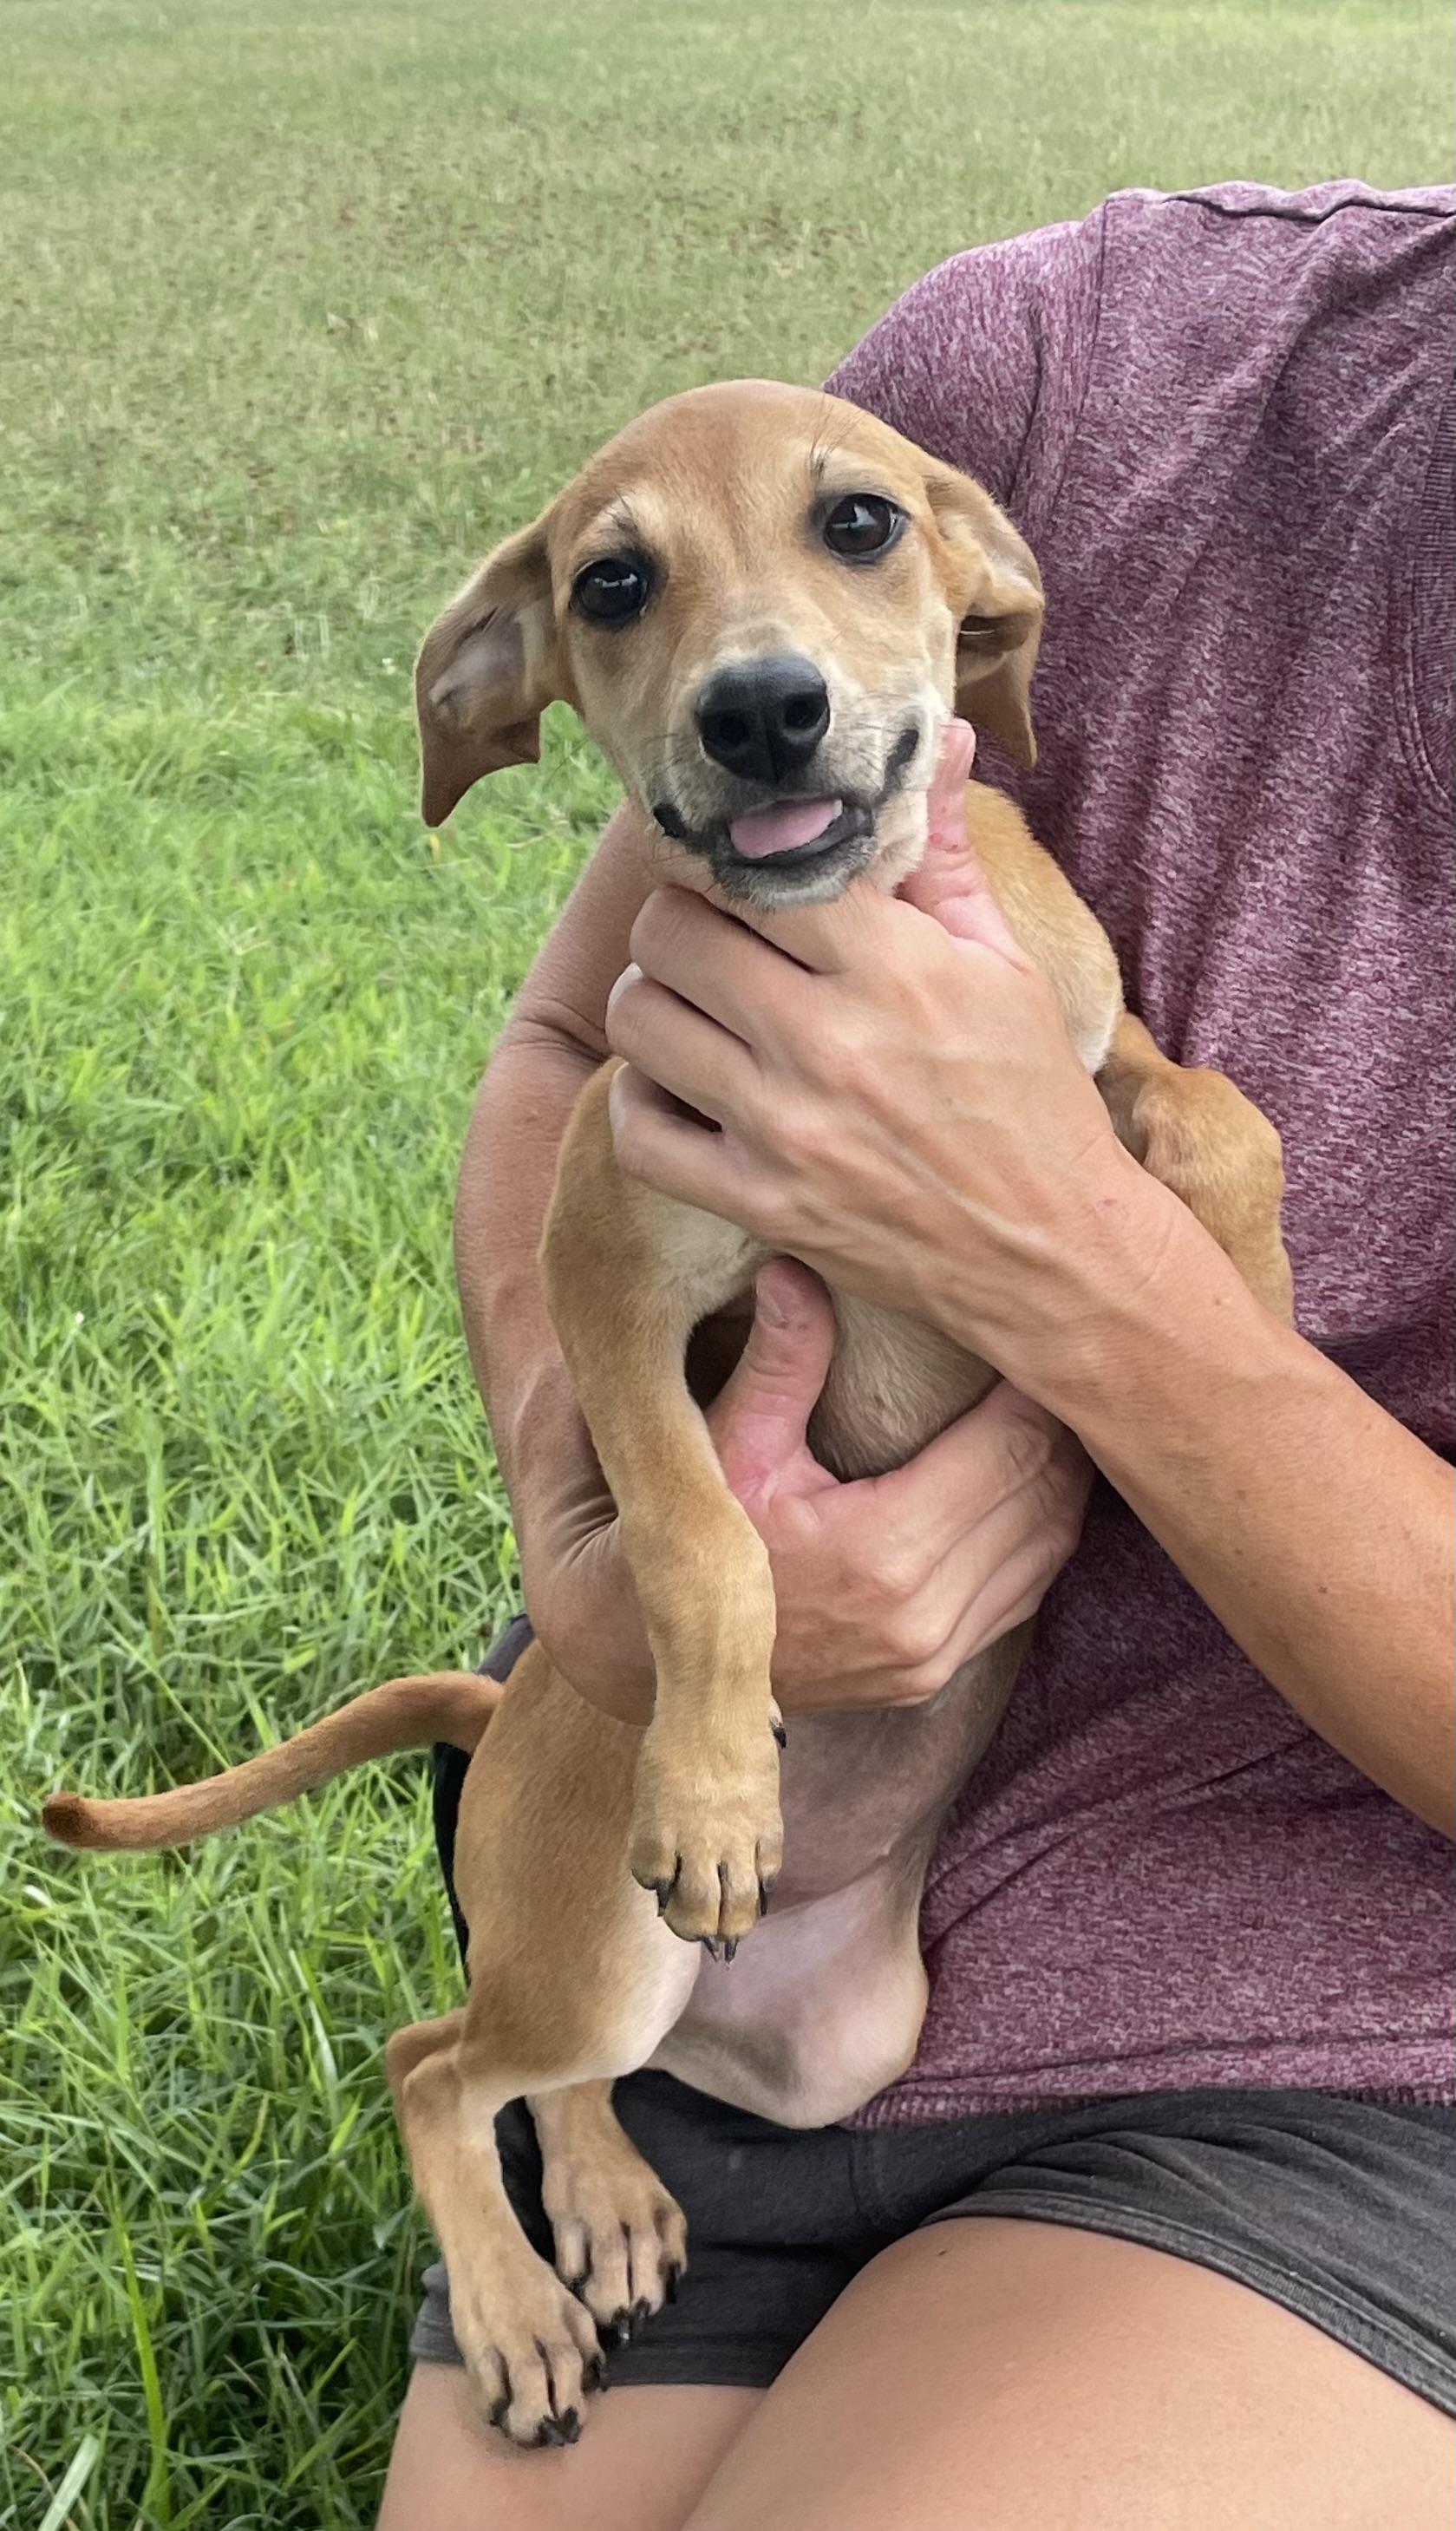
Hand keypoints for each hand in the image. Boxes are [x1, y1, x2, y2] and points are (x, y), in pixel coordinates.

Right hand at [522, 1255, 1089, 1717]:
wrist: (673, 1662)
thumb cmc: (697, 1545)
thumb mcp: (729, 1447)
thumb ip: (780, 1361)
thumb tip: (794, 1265)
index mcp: (884, 1549)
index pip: (1010, 1448)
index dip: (1038, 1388)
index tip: (1039, 1333)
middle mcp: (924, 1614)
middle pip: (1043, 1494)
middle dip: (1063, 1425)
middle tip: (1064, 1358)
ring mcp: (934, 1654)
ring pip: (1049, 1547)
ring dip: (1063, 1479)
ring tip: (1063, 1412)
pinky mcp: (933, 1675)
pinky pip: (1024, 1593)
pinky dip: (1041, 1535)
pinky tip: (1035, 1484)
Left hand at [605, 721, 1160, 1398]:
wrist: (1053, 1255)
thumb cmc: (1031, 1101)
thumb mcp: (1005, 967)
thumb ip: (948, 855)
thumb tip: (944, 738)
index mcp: (892, 966)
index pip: (753, 867)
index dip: (731, 857)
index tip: (736, 867)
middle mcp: (826, 1041)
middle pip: (671, 932)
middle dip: (679, 920)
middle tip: (706, 935)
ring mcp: (784, 1128)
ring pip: (641, 1021)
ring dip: (652, 1002)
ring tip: (691, 1006)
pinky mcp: (760, 1204)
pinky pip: (639, 1134)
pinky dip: (642, 1104)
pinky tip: (682, 1090)